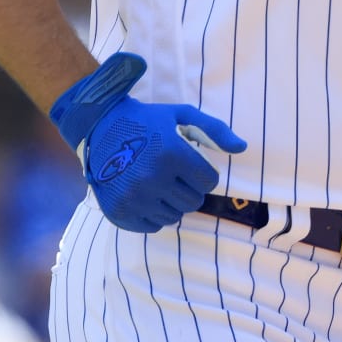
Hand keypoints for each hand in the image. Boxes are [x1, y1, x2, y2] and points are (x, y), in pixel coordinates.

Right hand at [49, 52, 247, 231]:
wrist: (100, 128)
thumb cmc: (147, 121)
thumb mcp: (182, 115)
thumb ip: (214, 130)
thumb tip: (242, 148)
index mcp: (171, 154)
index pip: (210, 182)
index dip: (203, 172)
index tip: (190, 163)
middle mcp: (153, 179)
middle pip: (194, 202)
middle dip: (189, 188)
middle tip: (174, 173)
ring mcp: (134, 199)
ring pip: (175, 216)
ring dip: (173, 202)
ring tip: (159, 182)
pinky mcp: (120, 213)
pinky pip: (154, 226)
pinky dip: (154, 214)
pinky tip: (145, 194)